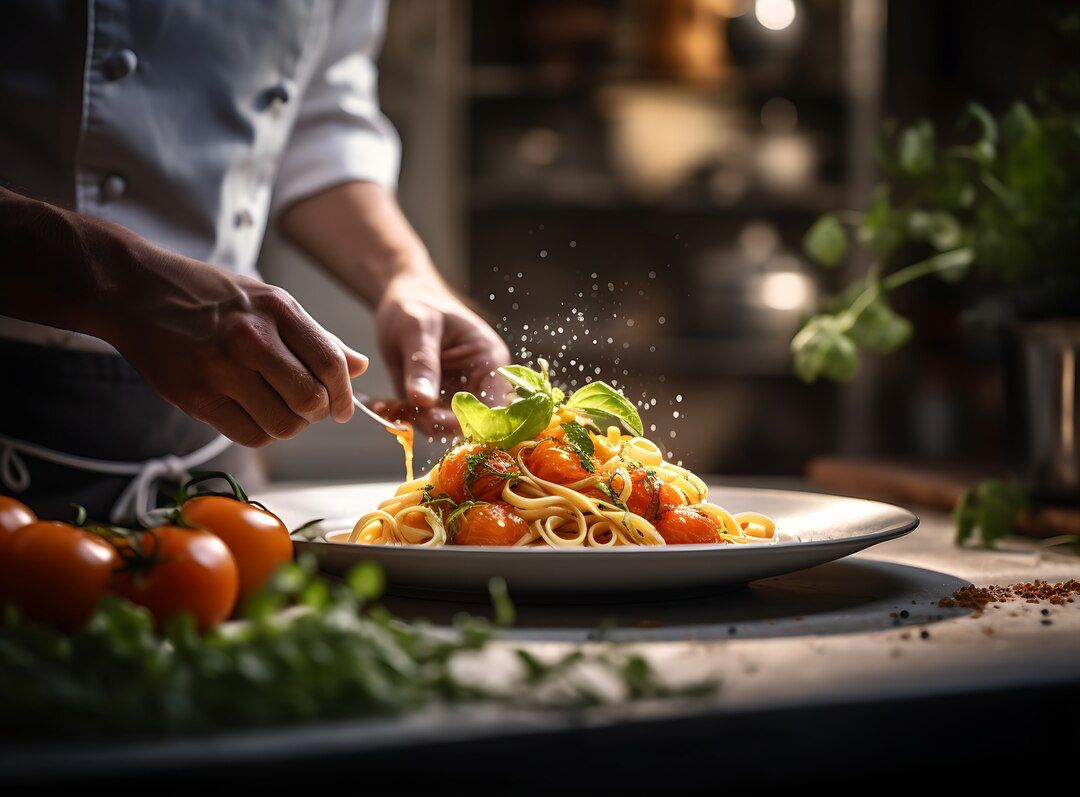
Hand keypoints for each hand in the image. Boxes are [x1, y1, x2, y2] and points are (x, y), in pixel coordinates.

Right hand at [107, 250, 367, 446]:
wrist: (135, 291)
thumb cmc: (209, 297)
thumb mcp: (268, 301)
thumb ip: (315, 337)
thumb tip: (360, 366)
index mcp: (277, 309)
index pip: (330, 363)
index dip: (343, 394)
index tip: (341, 408)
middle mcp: (252, 338)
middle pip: (310, 400)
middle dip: (316, 413)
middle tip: (306, 408)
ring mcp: (222, 369)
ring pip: (283, 425)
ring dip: (289, 425)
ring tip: (276, 408)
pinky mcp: (197, 397)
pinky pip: (250, 435)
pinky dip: (259, 432)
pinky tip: (251, 413)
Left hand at [375, 274, 509, 434]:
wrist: (401, 301)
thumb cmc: (416, 304)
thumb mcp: (418, 328)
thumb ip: (422, 364)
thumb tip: (423, 401)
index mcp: (490, 362)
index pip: (494, 405)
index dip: (470, 419)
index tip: (434, 419)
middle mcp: (479, 383)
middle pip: (470, 423)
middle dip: (436, 424)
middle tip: (405, 412)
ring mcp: (457, 395)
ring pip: (444, 428)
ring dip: (416, 422)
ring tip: (389, 405)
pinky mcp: (436, 402)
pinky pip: (424, 421)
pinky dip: (404, 418)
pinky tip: (385, 405)